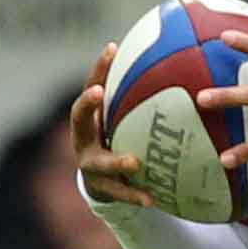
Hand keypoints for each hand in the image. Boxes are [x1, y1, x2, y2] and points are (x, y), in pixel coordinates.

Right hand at [68, 43, 151, 209]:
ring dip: (117, 161)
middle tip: (98, 92)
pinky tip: (152, 199)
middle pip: (78, 119)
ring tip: (135, 162)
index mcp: (89, 119)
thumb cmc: (116, 139)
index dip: (97, 68)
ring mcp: (90, 165)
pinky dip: (135, 195)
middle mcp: (83, 139)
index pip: (90, 87)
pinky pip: (119, 192)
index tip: (111, 49)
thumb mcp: (120, 119)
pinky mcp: (103, 188)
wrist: (101, 182)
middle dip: (86, 103)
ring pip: (100, 163)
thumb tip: (169, 57)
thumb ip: (134, 97)